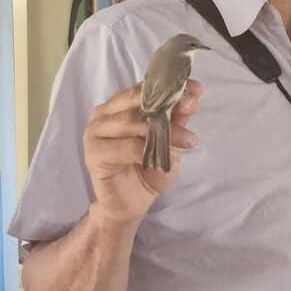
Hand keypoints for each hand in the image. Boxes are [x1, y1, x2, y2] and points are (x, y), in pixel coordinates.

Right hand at [83, 79, 201, 222]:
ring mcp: (95, 132)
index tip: (195, 88)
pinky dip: (148, 151)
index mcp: (118, 105)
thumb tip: (193, 95)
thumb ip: (176, 118)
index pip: (144, 88)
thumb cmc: (147, 170)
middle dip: (168, 103)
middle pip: (136, 101)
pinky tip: (163, 159)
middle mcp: (103, 114)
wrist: (131, 204)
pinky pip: (126, 146)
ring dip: (164, 130)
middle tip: (191, 106)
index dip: (170, 86)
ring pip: (132, 121)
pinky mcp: (94, 153)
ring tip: (187, 139)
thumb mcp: (168, 141)